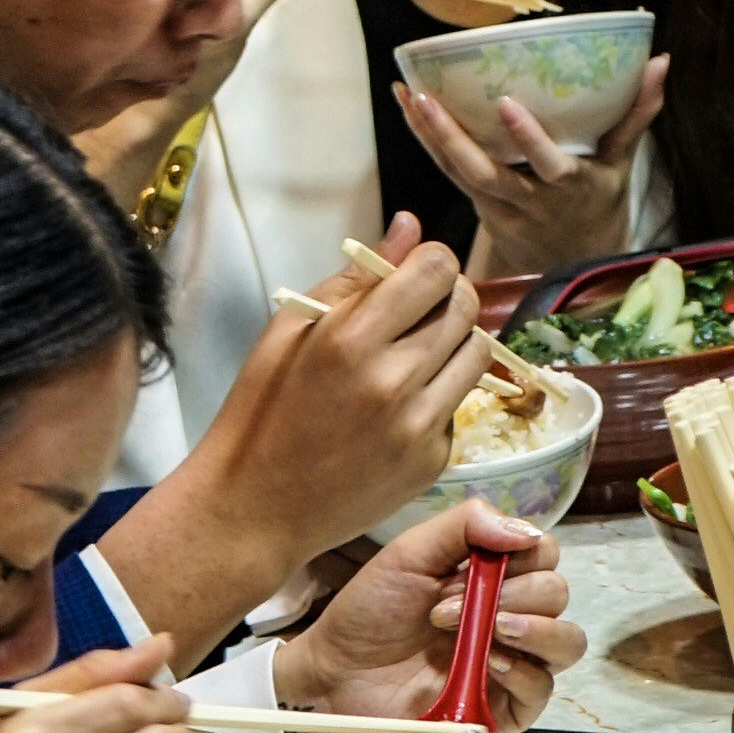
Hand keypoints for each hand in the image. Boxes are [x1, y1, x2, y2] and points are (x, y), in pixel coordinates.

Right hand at [184, 220, 492, 562]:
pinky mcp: (432, 461)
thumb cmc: (263, 409)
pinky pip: (458, 405)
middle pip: (466, 307)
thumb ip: (356, 277)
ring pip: (477, 354)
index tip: (413, 273)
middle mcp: (394, 382)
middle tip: (418, 310)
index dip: (431, 261)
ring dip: (454, 342)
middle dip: (448, 296)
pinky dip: (439, 395)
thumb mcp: (291, 329)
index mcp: (351, 339)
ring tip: (414, 353)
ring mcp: (418, 427)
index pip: (437, 270)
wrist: (255, 506)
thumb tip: (409, 226)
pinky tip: (399, 406)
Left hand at [279, 497, 568, 729]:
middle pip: (557, 594)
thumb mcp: (410, 552)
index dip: (518, 556)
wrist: (337, 674)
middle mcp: (510, 615)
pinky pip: (543, 689)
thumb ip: (466, 524)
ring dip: (536, 629)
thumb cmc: (370, 612)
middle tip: (450, 609)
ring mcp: (510, 662)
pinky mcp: (504, 708)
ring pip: (567, 641)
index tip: (464, 571)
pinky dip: (526, 671)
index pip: (543, 553)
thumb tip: (527, 531)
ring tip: (493, 631)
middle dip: (513, 594)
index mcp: (493, 576)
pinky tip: (492, 663)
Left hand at [393, 49, 668, 272]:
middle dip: (453, 138)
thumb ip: (638, 112)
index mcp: (571, 187)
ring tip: (407, 94)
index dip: (527, 139)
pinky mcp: (480, 208)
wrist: (574, 263)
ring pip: (458, 175)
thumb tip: (662, 61)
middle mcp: (532, 201)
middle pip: (486, 174)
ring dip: (429, 136)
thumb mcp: (622, 163)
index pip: (549, 165)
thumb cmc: (599, 202)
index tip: (506, 105)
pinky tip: (408, 108)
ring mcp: (501, 208)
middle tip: (427, 99)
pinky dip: (427, 142)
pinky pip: (449, 175)